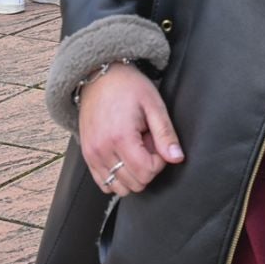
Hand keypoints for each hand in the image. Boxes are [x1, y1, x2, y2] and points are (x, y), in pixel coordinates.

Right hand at [78, 63, 183, 195]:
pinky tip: (123, 157)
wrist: (99, 76)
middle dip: (146, 167)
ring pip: (119, 187)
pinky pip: (103, 183)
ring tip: (134, 149)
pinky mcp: (87, 156)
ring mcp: (91, 155)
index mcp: (120, 137)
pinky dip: (117, 176)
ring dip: (132, 173)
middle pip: (134, 183)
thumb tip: (177, 158)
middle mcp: (102, 150)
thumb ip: (165, 134)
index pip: (146, 172)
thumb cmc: (128, 86)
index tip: (157, 143)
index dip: (159, 162)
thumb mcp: (154, 105)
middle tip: (146, 143)